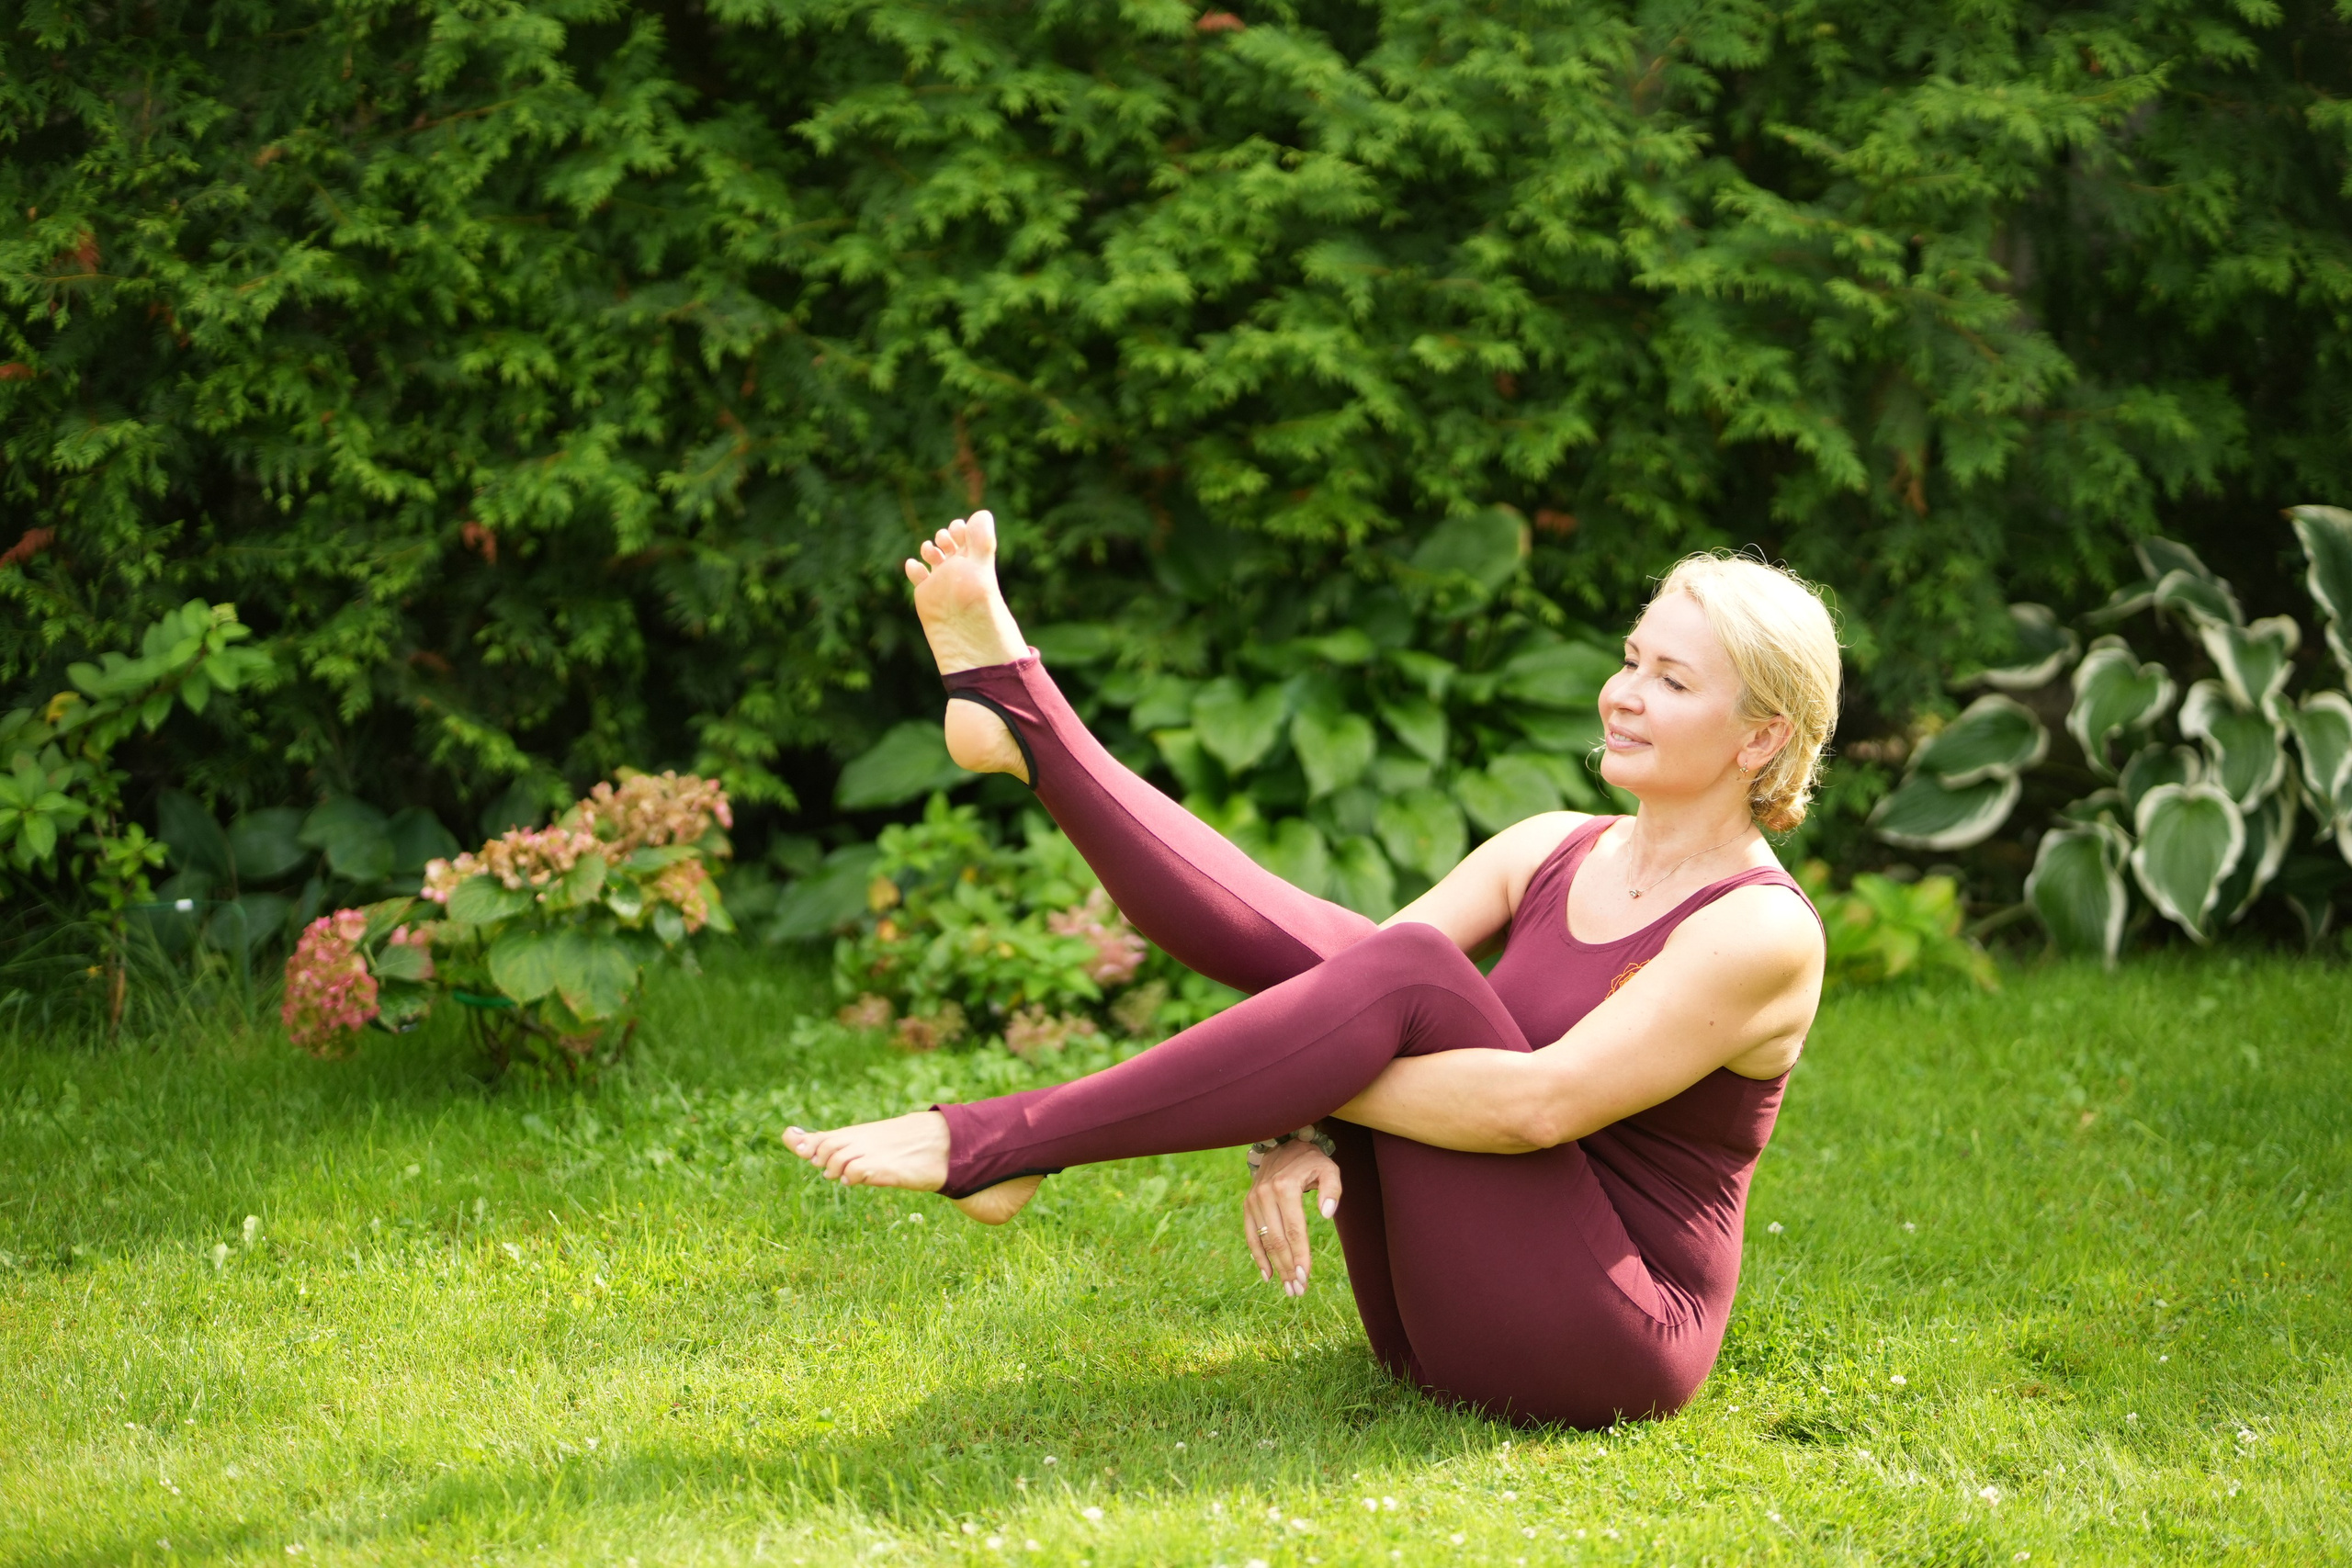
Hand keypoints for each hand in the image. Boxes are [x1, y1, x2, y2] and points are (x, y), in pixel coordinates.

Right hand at [1244, 1139, 1341, 1296]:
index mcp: (1285, 1187)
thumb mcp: (1328, 1168)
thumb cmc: (1311, 1160)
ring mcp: (1253, 1200)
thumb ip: (1333, 1189)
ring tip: (1288, 1288)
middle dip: (1288, 1268)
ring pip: (1264, 1241)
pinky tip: (1268, 1275)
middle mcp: (1265, 1194)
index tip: (1305, 1277)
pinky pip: (1250, 1235)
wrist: (1281, 1143)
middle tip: (1298, 1290)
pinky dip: (1258, 1256)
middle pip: (1277, 1240)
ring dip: (1276, 1267)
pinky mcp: (1247, 1204)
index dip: (1300, 1255)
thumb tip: (1327, 1213)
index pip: (1294, 1230)